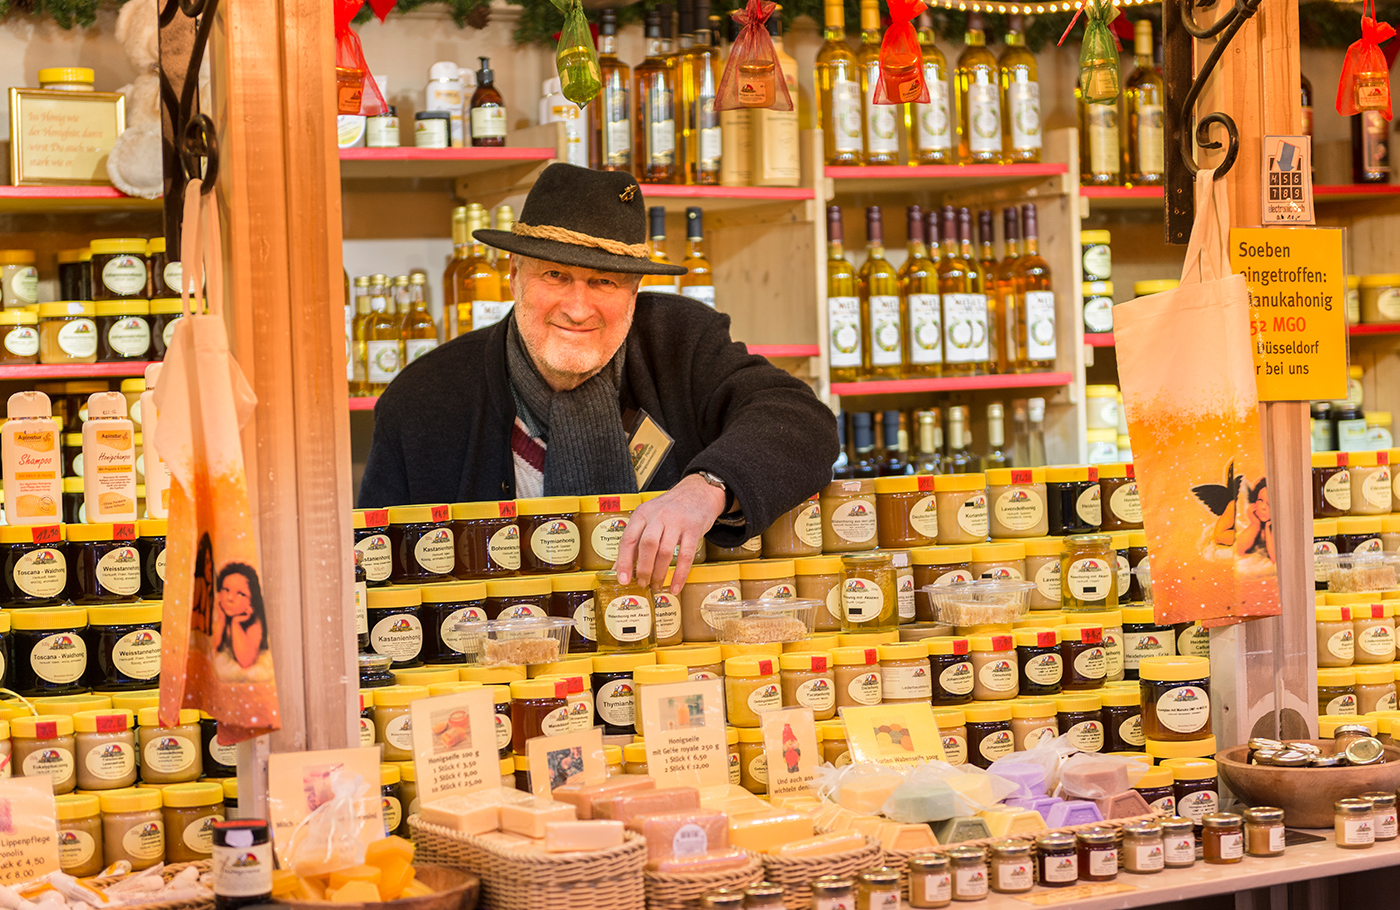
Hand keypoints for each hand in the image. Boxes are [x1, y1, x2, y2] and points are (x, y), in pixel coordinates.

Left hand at [614, 473, 726, 592]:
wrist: (698, 492)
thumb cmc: (670, 508)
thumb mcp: (650, 516)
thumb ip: (636, 539)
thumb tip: (620, 566)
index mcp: (643, 513)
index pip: (628, 538)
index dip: (624, 561)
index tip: (622, 578)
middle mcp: (658, 516)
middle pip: (647, 545)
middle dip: (643, 569)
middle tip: (642, 583)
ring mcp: (677, 522)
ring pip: (665, 552)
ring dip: (660, 573)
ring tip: (657, 585)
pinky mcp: (693, 529)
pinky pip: (686, 556)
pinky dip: (680, 574)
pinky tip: (676, 586)